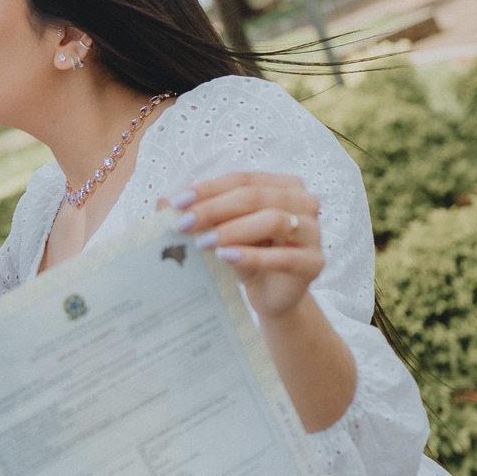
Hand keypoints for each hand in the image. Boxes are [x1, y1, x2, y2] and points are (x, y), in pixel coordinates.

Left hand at [161, 171, 322, 318]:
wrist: (273, 296)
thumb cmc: (248, 256)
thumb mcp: (222, 233)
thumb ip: (199, 216)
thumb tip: (162, 203)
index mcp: (283, 185)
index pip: (242, 180)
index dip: (208, 189)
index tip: (177, 202)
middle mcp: (303, 202)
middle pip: (255, 197)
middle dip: (214, 209)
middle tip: (183, 224)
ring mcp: (313, 232)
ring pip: (272, 220)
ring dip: (233, 230)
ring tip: (202, 243)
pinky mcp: (315, 263)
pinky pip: (283, 256)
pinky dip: (252, 255)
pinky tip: (226, 257)